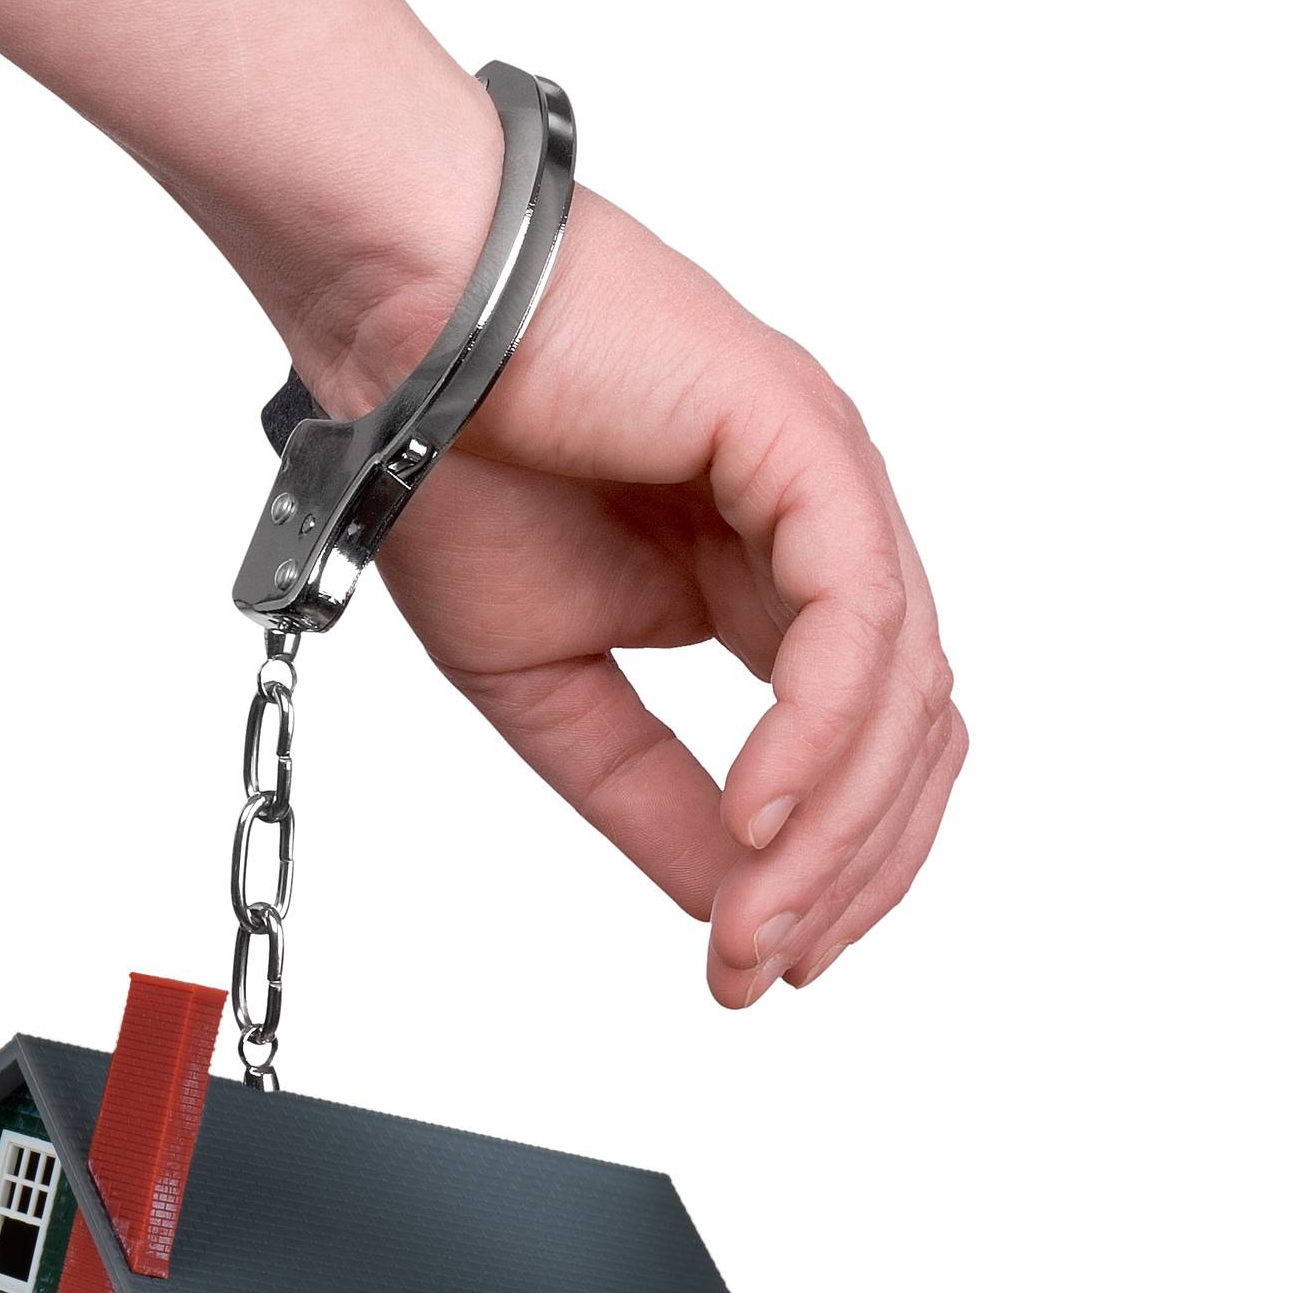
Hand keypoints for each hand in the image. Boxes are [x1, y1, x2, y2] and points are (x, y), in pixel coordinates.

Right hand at [333, 186, 965, 1005]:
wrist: (384, 327)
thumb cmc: (445, 462)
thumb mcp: (554, 689)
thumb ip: (652, 795)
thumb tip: (734, 910)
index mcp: (766, 577)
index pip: (861, 746)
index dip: (831, 868)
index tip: (762, 965)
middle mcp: (821, 528)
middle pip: (908, 733)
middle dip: (848, 872)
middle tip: (768, 963)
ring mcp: (828, 478)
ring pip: (899, 690)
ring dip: (833, 831)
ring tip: (755, 921)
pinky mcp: (808, 439)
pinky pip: (857, 615)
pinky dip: (819, 730)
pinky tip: (761, 813)